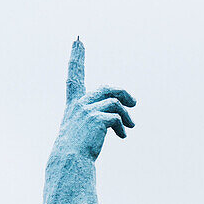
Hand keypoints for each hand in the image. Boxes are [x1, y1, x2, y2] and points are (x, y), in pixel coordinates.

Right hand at [57, 39, 135, 160]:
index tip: (78, 41)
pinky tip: (123, 135)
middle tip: (134, 102)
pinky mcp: (96, 119)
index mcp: (73, 106)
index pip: (74, 77)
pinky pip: (116, 117)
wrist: (69, 162)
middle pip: (106, 89)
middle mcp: (79, 105)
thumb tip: (114, 125)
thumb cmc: (74, 155)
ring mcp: (87, 110)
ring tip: (131, 126)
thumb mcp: (81, 135)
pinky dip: (122, 126)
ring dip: (126, 114)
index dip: (76, 58)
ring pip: (115, 102)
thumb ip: (92, 125)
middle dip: (123, 92)